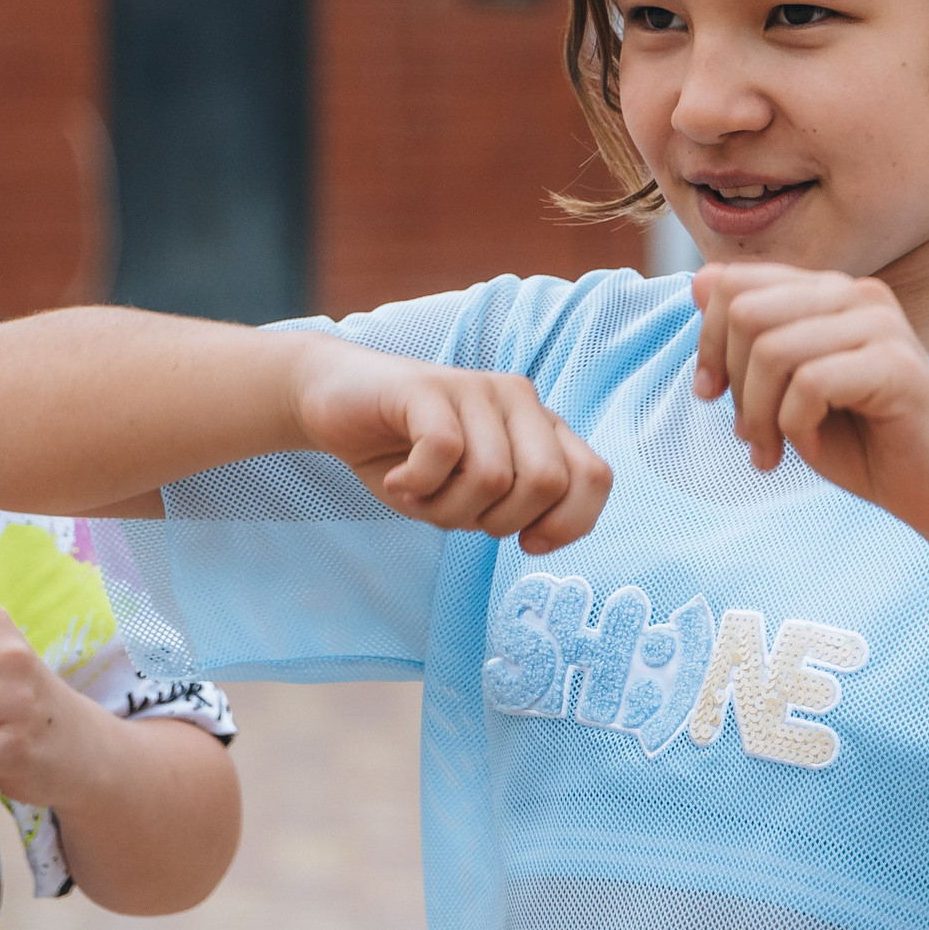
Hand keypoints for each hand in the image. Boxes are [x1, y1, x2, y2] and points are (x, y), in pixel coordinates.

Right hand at [291, 338, 611, 552]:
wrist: (334, 402)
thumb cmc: (408, 456)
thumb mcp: (470, 491)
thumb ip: (515, 506)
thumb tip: (541, 534)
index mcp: (540, 426)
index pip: (595, 477)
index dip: (569, 523)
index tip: (527, 542)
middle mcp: (519, 399)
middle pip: (546, 482)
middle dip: (499, 521)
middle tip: (455, 512)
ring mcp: (475, 388)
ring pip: (492, 477)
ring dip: (446, 508)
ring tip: (418, 495)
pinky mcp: (429, 387)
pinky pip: (443, 453)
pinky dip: (416, 485)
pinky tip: (396, 481)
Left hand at [692, 263, 928, 543]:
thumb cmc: (867, 445)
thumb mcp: (786, 391)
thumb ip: (748, 339)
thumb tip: (697, 281)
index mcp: (829, 292)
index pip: (734, 283)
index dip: (707, 342)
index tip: (712, 394)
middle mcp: (856, 293)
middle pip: (744, 311)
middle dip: (731, 382)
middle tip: (750, 435)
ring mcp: (881, 324)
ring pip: (771, 349)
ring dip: (759, 414)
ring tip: (774, 450)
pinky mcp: (897, 364)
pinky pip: (809, 384)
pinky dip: (795, 427)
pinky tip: (813, 448)